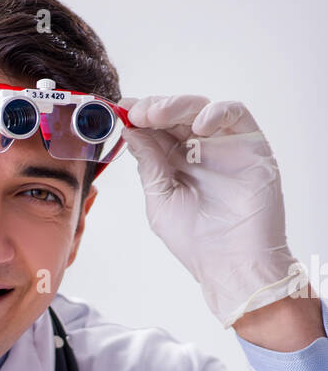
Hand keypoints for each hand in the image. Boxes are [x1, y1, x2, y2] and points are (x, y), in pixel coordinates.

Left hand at [118, 94, 307, 327]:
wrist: (233, 264)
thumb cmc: (196, 241)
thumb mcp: (160, 200)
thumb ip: (149, 165)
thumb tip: (132, 132)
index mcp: (173, 162)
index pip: (154, 129)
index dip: (138, 116)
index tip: (121, 110)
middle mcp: (198, 150)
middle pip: (175, 114)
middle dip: (154, 108)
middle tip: (138, 112)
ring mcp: (224, 145)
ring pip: (200, 109)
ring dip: (177, 106)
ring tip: (157, 115)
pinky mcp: (250, 144)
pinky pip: (236, 114)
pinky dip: (216, 113)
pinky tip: (199, 126)